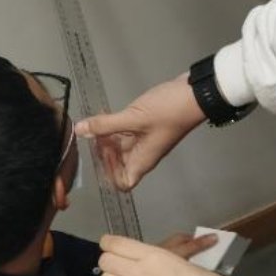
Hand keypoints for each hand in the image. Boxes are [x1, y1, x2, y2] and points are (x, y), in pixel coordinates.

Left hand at [76, 75, 205, 190]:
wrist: (196, 93)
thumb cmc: (169, 111)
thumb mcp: (133, 119)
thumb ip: (105, 125)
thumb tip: (79, 130)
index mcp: (142, 160)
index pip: (123, 182)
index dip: (109, 174)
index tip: (102, 155)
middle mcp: (142, 154)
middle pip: (117, 164)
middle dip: (103, 152)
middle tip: (94, 134)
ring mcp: (144, 140)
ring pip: (119, 147)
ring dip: (105, 137)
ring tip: (95, 122)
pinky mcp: (144, 126)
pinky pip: (124, 132)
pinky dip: (113, 126)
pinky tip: (104, 113)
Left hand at [97, 234, 243, 275]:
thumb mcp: (184, 262)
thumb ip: (163, 259)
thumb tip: (150, 259)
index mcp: (155, 255)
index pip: (114, 244)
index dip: (109, 245)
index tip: (112, 248)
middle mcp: (141, 272)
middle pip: (105, 262)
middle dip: (111, 264)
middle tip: (121, 270)